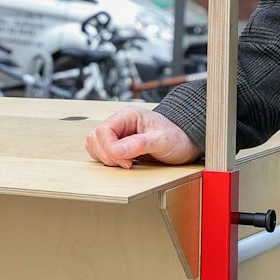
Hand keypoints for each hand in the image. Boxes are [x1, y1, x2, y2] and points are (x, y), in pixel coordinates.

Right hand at [85, 106, 200, 167]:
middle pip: (94, 138)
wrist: (185, 142)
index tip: (127, 161)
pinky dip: (108, 161)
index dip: (110, 149)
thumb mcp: (162, 140)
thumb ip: (140, 144)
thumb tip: (117, 150)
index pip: (103, 131)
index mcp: (127, 115)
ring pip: (94, 145)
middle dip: (107, 155)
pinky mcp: (118, 145)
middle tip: (127, 163)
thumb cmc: (177, 137)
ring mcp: (117, 134)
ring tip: (126, 163)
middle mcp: (119, 123)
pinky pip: (101, 153)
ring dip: (106, 158)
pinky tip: (124, 164)